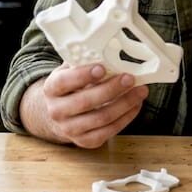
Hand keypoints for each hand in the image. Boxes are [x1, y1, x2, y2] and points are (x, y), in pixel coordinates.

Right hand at [33, 64, 148, 147]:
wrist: (59, 115)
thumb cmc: (69, 88)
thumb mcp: (69, 71)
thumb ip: (82, 61)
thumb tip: (103, 49)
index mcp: (51, 89)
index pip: (64, 82)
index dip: (82, 75)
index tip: (102, 68)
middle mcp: (57, 111)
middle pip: (86, 102)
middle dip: (111, 89)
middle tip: (129, 78)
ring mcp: (70, 129)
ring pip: (101, 118)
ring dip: (125, 103)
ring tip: (140, 91)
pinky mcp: (85, 141)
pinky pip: (109, 131)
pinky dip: (126, 117)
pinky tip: (135, 105)